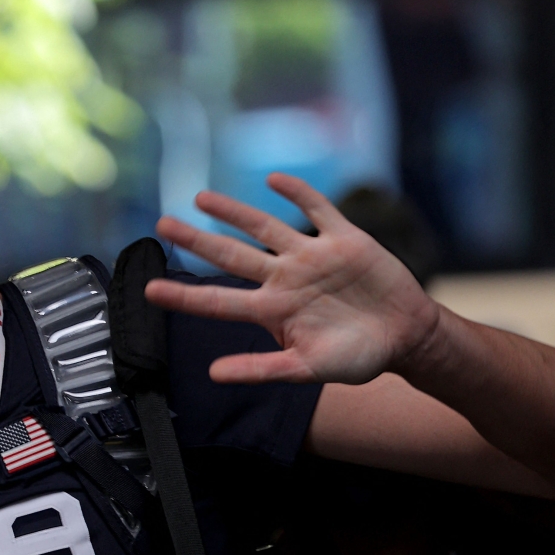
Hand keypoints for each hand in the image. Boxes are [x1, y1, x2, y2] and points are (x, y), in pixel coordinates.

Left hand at [144, 173, 440, 384]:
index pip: (217, 300)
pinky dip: (298, 193)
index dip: (184, 295)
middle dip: (196, 239)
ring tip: (200, 197)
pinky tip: (274, 179)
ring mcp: (311, 256)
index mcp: (272, 311)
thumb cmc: (356, 358)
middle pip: (230, 254)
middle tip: (161, 223)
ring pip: (264, 227)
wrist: (405, 337)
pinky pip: (317, 209)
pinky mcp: (343, 239)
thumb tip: (213, 375)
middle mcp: (283, 279)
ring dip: (233, 211)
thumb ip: (262, 369)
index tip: (149, 289)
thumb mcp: (307, 369)